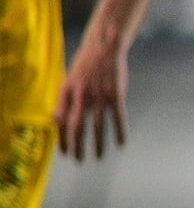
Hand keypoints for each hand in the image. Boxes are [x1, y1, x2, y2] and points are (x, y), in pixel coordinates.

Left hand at [54, 36, 128, 160]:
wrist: (104, 47)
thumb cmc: (86, 64)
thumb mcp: (69, 79)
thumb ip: (64, 99)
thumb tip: (57, 119)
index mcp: (67, 92)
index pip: (61, 120)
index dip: (62, 138)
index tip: (65, 152)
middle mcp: (81, 95)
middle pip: (77, 126)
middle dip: (77, 146)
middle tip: (79, 160)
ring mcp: (99, 95)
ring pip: (97, 125)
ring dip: (97, 143)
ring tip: (98, 157)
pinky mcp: (115, 94)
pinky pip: (118, 117)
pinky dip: (120, 131)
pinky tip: (122, 143)